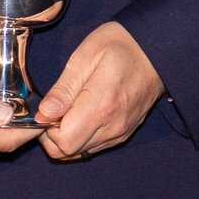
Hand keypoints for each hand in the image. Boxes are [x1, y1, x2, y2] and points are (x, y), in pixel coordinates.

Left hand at [34, 22, 164, 160]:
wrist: (155, 49)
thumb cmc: (121, 46)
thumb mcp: (84, 57)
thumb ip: (63, 90)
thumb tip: (43, 114)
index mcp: (101, 105)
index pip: (64, 142)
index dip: (46, 130)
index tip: (45, 110)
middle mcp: (113, 126)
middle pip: (69, 152)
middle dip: (52, 136)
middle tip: (53, 110)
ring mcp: (120, 133)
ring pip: (80, 152)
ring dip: (66, 137)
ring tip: (67, 109)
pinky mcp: (124, 133)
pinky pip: (94, 146)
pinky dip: (80, 136)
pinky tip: (80, 114)